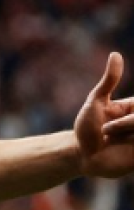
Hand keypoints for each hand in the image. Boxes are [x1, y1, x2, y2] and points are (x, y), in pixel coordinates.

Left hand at [77, 53, 133, 177]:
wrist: (80, 155)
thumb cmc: (87, 127)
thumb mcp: (96, 101)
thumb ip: (109, 80)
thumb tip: (116, 54)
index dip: (128, 116)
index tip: (109, 122)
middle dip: (126, 123)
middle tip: (105, 130)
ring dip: (126, 133)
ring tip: (106, 138)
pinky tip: (124, 144)